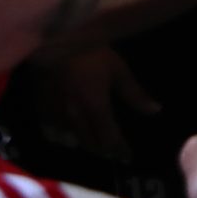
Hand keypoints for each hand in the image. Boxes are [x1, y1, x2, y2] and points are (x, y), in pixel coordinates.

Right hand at [27, 45, 160, 162]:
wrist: (55, 40)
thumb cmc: (91, 52)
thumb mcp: (118, 70)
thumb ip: (134, 94)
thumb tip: (156, 111)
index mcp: (96, 108)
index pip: (110, 138)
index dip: (120, 150)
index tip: (128, 157)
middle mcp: (75, 117)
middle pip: (91, 143)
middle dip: (104, 149)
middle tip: (113, 151)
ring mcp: (56, 114)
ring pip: (72, 140)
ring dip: (85, 144)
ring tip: (94, 145)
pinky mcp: (41, 108)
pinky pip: (52, 131)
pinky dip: (63, 137)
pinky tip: (68, 136)